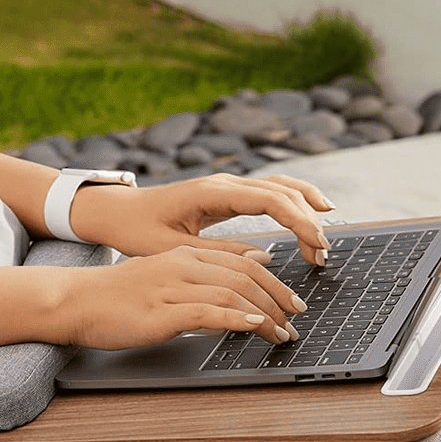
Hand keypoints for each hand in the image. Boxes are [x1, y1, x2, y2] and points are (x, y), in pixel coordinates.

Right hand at [54, 244, 303, 349]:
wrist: (75, 301)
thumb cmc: (117, 294)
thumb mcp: (162, 276)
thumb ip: (198, 275)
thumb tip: (239, 279)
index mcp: (183, 254)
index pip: (241, 262)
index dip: (273, 282)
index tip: (293, 302)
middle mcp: (181, 265)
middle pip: (244, 276)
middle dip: (278, 299)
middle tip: (298, 319)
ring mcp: (171, 287)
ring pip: (232, 293)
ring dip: (266, 315)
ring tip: (282, 334)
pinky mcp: (161, 312)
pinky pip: (208, 312)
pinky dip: (237, 319)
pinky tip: (255, 327)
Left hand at [69, 172, 333, 267]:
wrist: (117, 211)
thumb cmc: (137, 230)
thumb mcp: (173, 249)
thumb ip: (217, 254)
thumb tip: (262, 258)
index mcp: (212, 193)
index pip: (270, 200)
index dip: (299, 221)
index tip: (316, 246)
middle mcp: (224, 182)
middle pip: (282, 192)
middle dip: (309, 221)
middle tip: (323, 256)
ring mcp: (228, 184)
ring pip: (281, 186)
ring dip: (306, 209)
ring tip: (323, 241)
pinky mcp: (228, 192)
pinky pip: (270, 190)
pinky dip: (295, 199)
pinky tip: (313, 211)